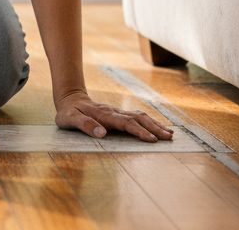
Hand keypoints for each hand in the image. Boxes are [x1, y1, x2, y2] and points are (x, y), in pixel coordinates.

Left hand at [55, 91, 173, 141]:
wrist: (70, 98)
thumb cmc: (68, 112)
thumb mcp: (69, 119)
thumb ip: (84, 125)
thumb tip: (102, 134)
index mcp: (104, 115)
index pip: (125, 123)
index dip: (139, 131)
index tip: (151, 139)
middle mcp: (114, 112)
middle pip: (138, 119)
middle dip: (154, 128)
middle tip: (168, 138)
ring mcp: (118, 111)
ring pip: (140, 116)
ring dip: (155, 125)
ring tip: (170, 134)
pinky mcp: (119, 114)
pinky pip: (137, 117)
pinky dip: (150, 122)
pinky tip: (158, 127)